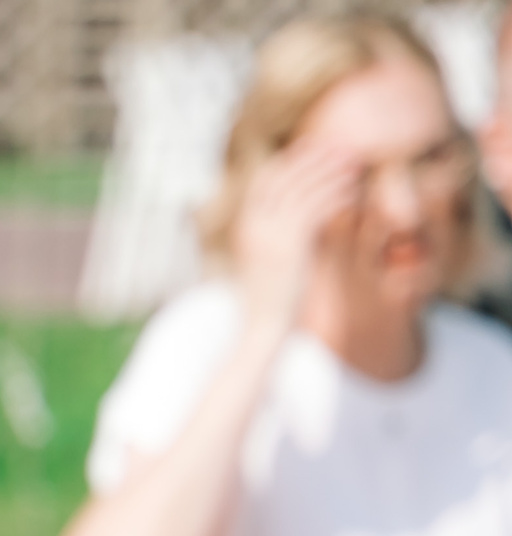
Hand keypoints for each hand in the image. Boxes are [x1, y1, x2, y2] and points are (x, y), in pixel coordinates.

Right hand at [235, 137, 358, 332]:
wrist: (263, 324)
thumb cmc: (268, 297)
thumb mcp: (266, 260)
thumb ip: (275, 234)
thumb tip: (298, 218)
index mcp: (245, 225)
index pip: (265, 180)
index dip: (290, 160)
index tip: (313, 147)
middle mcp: (254, 224)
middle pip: (284, 177)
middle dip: (313, 158)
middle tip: (341, 145)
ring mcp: (271, 233)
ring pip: (303, 188)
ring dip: (331, 172)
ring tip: (355, 163)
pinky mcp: (292, 243)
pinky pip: (317, 208)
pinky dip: (337, 195)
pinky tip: (355, 191)